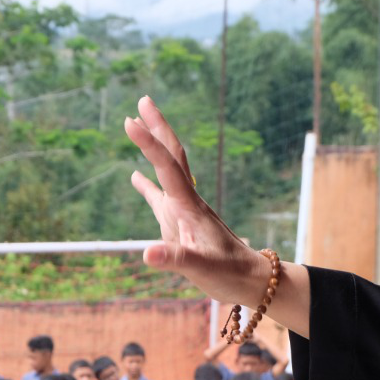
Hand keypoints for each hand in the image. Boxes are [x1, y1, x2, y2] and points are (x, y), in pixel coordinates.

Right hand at [126, 96, 268, 305]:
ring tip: (136, 123)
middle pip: (172, 155)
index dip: (148, 144)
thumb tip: (147, 253)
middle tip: (143, 99)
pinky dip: (146, 184)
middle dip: (158, 127)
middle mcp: (186, 200)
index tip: (129, 121)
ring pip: (167, 169)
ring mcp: (183, 210)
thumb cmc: (229, 274)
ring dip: (153, 145)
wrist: (249, 279)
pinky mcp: (180, 223)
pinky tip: (134, 176)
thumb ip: (175, 259)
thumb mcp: (201, 268)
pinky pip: (160, 197)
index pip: (167, 167)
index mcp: (189, 206)